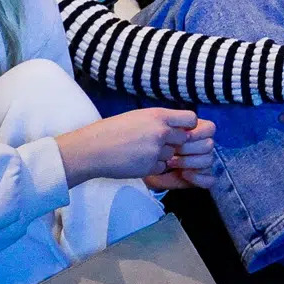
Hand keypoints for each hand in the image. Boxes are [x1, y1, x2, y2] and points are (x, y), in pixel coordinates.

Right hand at [56, 107, 212, 188]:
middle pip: (184, 139)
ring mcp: (156, 151)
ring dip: (162, 155)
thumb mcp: (139, 116)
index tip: (180, 129)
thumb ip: (160, 120)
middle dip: (174, 142)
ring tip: (140, 151)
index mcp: (159, 115)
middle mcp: (161, 132)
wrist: (92, 149)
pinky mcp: (149, 167)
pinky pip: (161, 168)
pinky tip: (137, 161)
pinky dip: (153, 167)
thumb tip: (178, 126)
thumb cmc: (112, 130)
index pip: (191, 119)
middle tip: (155, 143)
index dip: (188, 126)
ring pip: (171, 154)